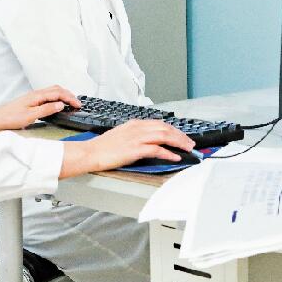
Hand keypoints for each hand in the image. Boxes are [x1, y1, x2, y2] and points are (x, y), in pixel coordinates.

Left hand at [0, 86, 81, 131]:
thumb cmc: (9, 118)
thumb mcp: (30, 116)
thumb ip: (46, 109)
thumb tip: (60, 104)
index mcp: (37, 96)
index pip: (58, 93)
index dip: (70, 98)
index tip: (78, 104)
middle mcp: (35, 94)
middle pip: (57, 89)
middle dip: (69, 94)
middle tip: (77, 103)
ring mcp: (33, 97)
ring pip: (52, 91)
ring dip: (63, 95)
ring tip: (70, 103)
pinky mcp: (30, 101)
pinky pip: (47, 96)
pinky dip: (56, 98)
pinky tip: (57, 105)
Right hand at [60, 120, 195, 176]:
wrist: (90, 152)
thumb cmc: (103, 147)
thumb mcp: (122, 135)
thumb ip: (137, 135)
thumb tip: (150, 141)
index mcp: (135, 124)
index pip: (160, 124)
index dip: (174, 130)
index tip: (182, 136)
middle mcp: (138, 128)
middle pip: (166, 128)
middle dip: (181, 136)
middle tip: (190, 143)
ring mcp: (137, 138)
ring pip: (164, 136)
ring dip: (179, 143)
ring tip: (188, 149)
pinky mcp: (135, 149)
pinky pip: (157, 150)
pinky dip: (169, 153)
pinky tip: (175, 157)